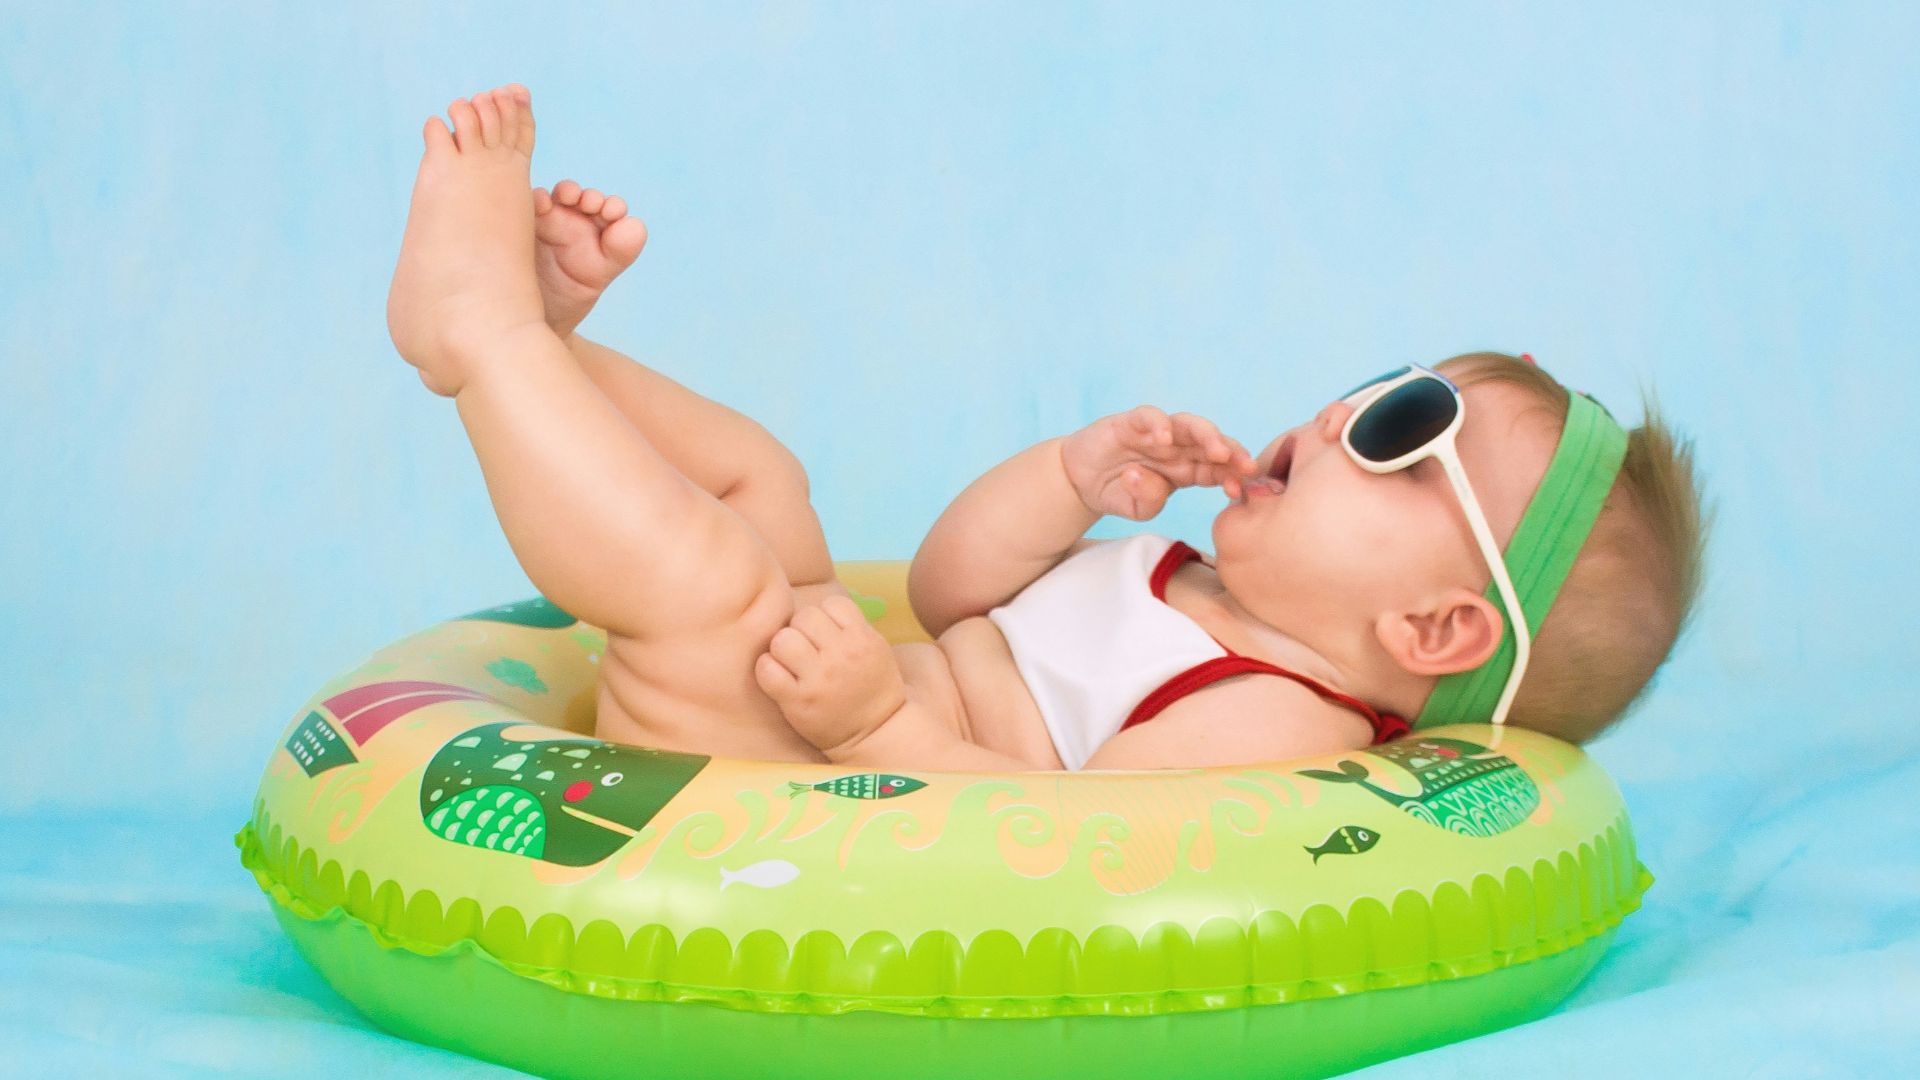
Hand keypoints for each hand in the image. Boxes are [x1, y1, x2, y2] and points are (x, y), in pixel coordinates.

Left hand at [753, 596, 907, 756]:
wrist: (876, 733)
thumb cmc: (872, 687)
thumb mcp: (876, 648)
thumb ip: (851, 626)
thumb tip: (817, 607)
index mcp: (863, 640)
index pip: (832, 603)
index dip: (826, 616)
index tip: (827, 634)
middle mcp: (842, 656)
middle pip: (804, 616)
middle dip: (802, 629)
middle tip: (807, 649)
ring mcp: (819, 679)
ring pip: (783, 638)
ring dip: (783, 647)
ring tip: (792, 662)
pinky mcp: (798, 701)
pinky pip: (767, 669)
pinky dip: (767, 670)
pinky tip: (778, 677)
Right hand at [1061, 406, 1260, 519]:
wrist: (1079, 481)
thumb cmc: (1116, 493)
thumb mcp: (1137, 509)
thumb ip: (1149, 501)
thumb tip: (1152, 480)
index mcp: (1187, 469)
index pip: (1217, 469)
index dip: (1232, 476)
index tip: (1240, 490)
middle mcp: (1178, 447)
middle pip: (1212, 444)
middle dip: (1232, 453)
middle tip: (1245, 466)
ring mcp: (1157, 433)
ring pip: (1189, 425)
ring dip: (1208, 435)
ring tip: (1218, 451)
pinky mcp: (1131, 422)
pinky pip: (1149, 416)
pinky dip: (1158, 424)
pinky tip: (1163, 439)